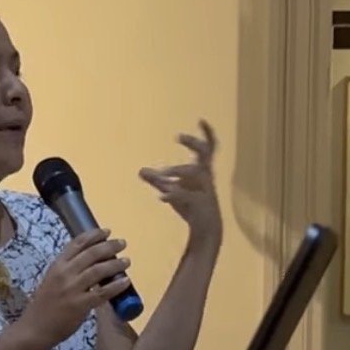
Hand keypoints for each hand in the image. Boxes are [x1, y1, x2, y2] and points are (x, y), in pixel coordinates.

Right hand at [20, 229, 131, 346]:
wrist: (35, 328)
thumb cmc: (43, 306)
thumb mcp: (52, 280)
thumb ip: (68, 271)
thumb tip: (91, 264)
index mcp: (57, 265)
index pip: (77, 243)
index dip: (94, 235)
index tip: (107, 232)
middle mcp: (65, 273)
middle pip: (91, 253)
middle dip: (109, 246)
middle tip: (122, 243)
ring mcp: (73, 289)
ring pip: (99, 270)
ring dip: (116, 264)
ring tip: (126, 261)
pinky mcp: (80, 304)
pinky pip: (103, 292)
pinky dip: (116, 285)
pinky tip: (126, 281)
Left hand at [138, 120, 221, 246]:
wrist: (206, 230)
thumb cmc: (192, 206)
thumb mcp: (173, 190)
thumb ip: (158, 180)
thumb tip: (141, 170)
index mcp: (202, 170)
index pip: (208, 148)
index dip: (206, 133)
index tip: (201, 119)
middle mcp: (206, 177)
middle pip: (205, 154)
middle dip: (193, 143)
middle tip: (178, 137)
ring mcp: (206, 190)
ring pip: (196, 173)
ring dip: (178, 170)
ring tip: (162, 174)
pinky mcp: (201, 205)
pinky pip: (189, 196)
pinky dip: (174, 195)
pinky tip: (161, 197)